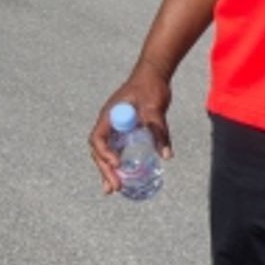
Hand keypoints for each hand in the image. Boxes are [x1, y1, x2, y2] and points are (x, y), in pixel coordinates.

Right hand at [88, 62, 172, 193]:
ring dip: (109, 171)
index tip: (117, 164)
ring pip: (107, 152)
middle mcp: (109, 123)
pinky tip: (124, 177)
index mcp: (109, 116)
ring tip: (113, 189)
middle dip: (105, 170)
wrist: (153, 74)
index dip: (105, 153)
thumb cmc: (151, 87)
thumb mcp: (155, 109)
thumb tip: (166, 156)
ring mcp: (115, 127)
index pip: (98, 139)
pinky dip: (119, 164)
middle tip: (114, 188)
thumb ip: (159, 131)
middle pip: (100, 150)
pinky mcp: (124, 130)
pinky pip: (118, 149)